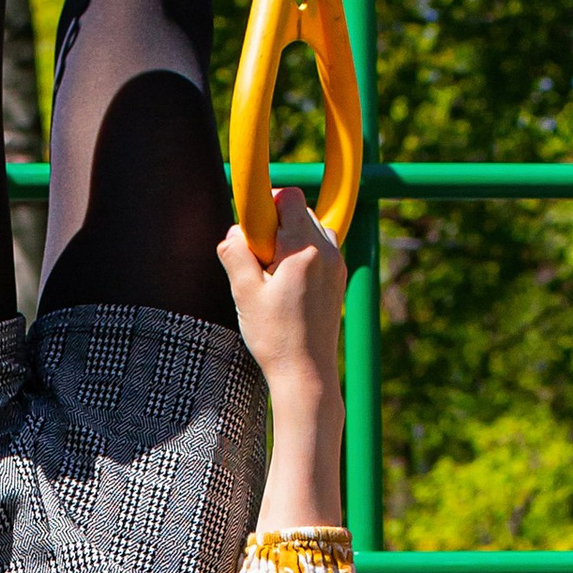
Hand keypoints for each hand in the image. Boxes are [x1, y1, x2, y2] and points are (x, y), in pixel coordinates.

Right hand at [218, 189, 346, 395]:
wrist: (307, 374)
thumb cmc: (275, 338)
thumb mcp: (244, 294)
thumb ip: (235, 253)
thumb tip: (234, 231)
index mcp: (304, 251)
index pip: (288, 197)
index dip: (265, 208)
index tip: (254, 237)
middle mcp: (327, 252)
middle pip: (299, 210)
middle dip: (275, 226)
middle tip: (261, 264)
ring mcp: (336, 264)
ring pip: (309, 228)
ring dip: (288, 240)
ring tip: (274, 278)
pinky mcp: (338, 277)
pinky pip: (318, 248)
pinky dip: (300, 255)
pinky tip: (287, 287)